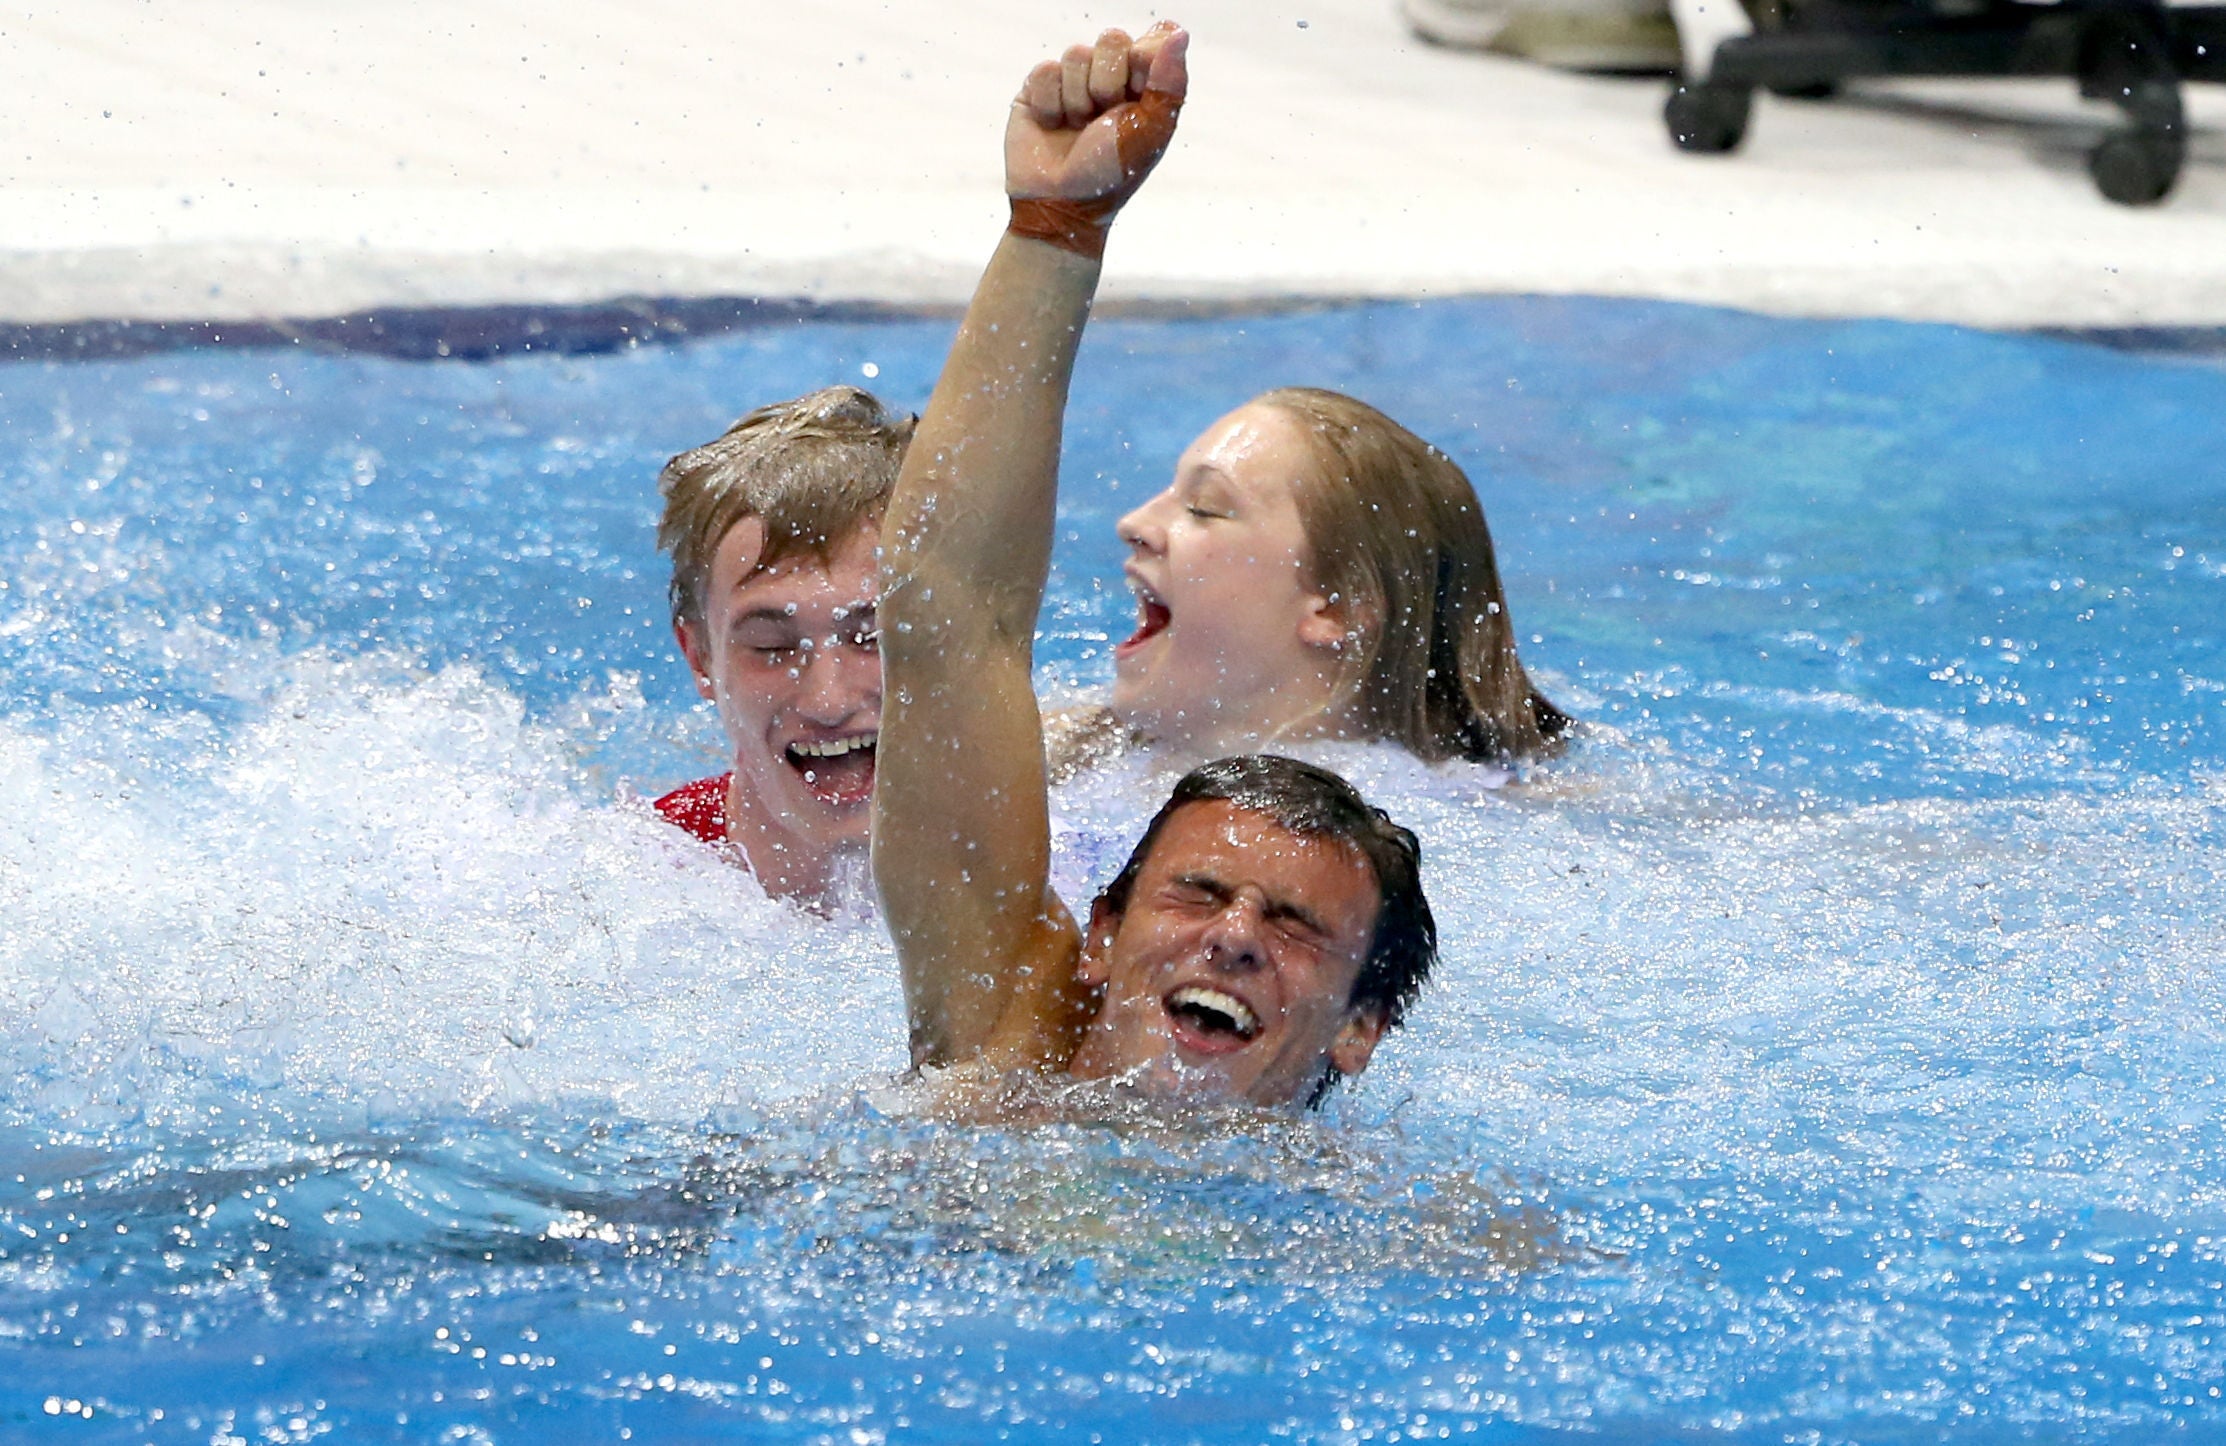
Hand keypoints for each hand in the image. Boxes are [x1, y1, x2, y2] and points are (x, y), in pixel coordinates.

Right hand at [1005, 22, 1187, 258]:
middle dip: (1108, 82)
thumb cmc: (1111, 173)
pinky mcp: (1039, 88)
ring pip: (1076, 53)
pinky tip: (1052, 125)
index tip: (1136, 95)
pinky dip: (1050, 103)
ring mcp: (1074, 80)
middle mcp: (1111, 77)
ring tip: (1077, 128)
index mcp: (1145, 85)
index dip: (1144, 59)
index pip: (1154, 38)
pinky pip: (1046, 70)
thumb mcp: (1149, 131)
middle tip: (1104, 117)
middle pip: (1113, 38)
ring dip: (1077, 99)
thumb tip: (1181, 35)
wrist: (1059, 203)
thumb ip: (1169, 82)